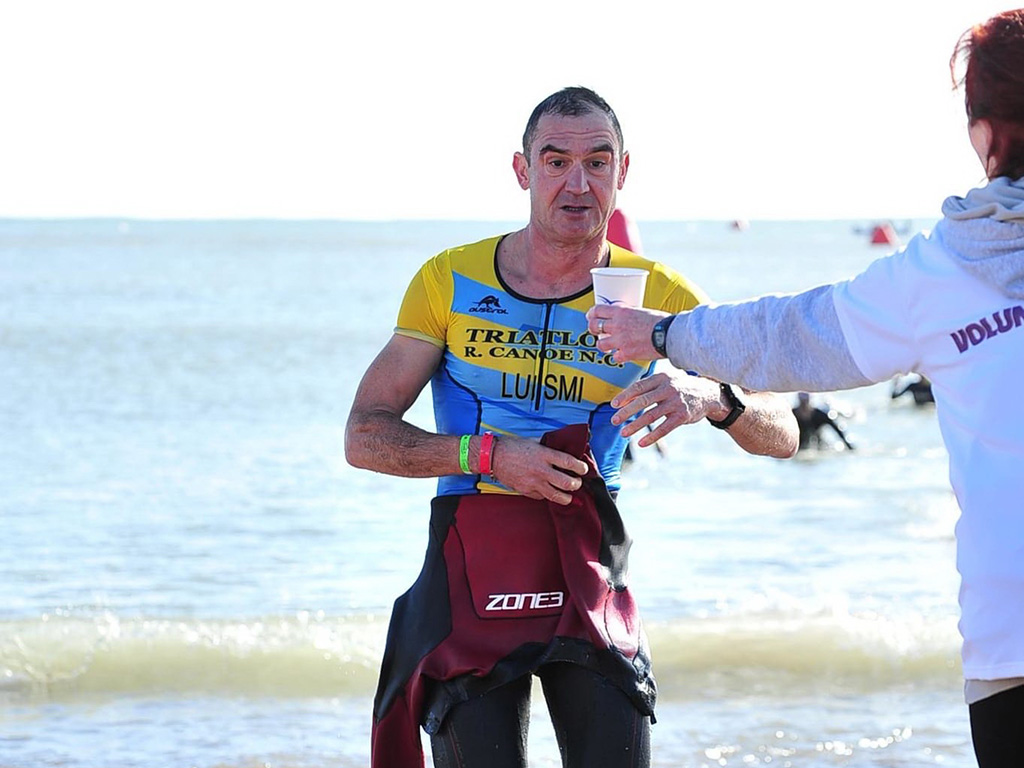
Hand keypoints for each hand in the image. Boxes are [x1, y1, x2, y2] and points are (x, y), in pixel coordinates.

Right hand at [491, 435, 588, 505]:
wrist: (492, 457)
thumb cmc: (511, 447)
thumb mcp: (533, 442)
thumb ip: (547, 448)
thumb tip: (561, 450)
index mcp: (544, 455)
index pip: (569, 462)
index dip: (580, 467)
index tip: (583, 469)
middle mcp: (541, 470)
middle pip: (567, 483)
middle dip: (576, 484)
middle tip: (577, 482)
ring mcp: (534, 483)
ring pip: (557, 496)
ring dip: (567, 497)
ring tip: (569, 495)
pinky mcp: (526, 491)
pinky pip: (542, 497)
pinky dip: (548, 496)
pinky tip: (549, 492)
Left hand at [585, 305, 666, 362]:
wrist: (670, 335)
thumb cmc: (661, 321)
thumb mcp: (642, 311)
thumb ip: (630, 314)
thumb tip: (625, 317)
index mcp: (621, 312)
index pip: (597, 310)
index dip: (591, 314)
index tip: (591, 316)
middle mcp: (618, 326)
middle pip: (594, 326)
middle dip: (592, 328)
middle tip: (596, 330)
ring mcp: (621, 341)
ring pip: (600, 344)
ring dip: (602, 344)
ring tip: (607, 345)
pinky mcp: (626, 354)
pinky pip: (615, 357)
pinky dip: (618, 357)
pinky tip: (622, 355)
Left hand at [610, 371, 726, 445]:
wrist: (708, 393)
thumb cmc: (680, 387)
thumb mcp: (665, 381)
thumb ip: (647, 388)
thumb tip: (624, 399)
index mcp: (661, 377)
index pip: (639, 386)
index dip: (625, 396)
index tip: (613, 405)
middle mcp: (668, 388)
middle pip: (643, 401)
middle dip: (626, 412)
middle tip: (614, 421)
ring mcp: (676, 402)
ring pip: (651, 415)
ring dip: (635, 426)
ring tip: (624, 433)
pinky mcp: (682, 416)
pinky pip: (664, 428)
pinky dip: (652, 437)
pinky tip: (641, 443)